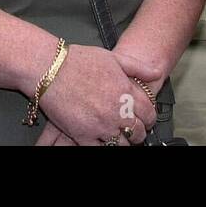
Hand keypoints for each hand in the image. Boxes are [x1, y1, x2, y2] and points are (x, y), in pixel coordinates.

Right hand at [39, 44, 156, 145]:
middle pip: (137, 132)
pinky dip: (103, 146)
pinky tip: (101, 139)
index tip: (144, 119)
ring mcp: (101, 125)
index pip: (148, 113)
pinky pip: (100, 149)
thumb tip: (156, 72)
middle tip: (131, 130)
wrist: (49, 68)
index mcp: (126, 91)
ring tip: (117, 136)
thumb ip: (137, 67)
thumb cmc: (77, 60)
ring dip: (122, 141)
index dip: (148, 118)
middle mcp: (117, 111)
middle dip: (137, 132)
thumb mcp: (112, 57)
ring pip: (122, 144)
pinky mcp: (83, 135)